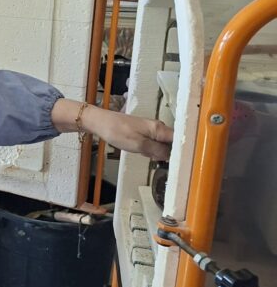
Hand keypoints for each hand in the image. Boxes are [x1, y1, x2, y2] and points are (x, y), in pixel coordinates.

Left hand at [52, 99, 172, 161]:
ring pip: (162, 144)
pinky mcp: (142, 132)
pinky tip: (144, 154)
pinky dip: (150, 150)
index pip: (179, 140)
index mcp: (159, 128)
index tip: (185, 164)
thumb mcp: (139, 144)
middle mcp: (158, 127)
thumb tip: (171, 157)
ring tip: (153, 158)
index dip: (183, 151)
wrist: (100, 122)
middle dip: (170, 154)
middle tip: (166, 164)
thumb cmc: (118, 132)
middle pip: (172, 143)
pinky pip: (153, 143)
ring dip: (159, 153)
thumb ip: (157, 150)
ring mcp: (150, 129)